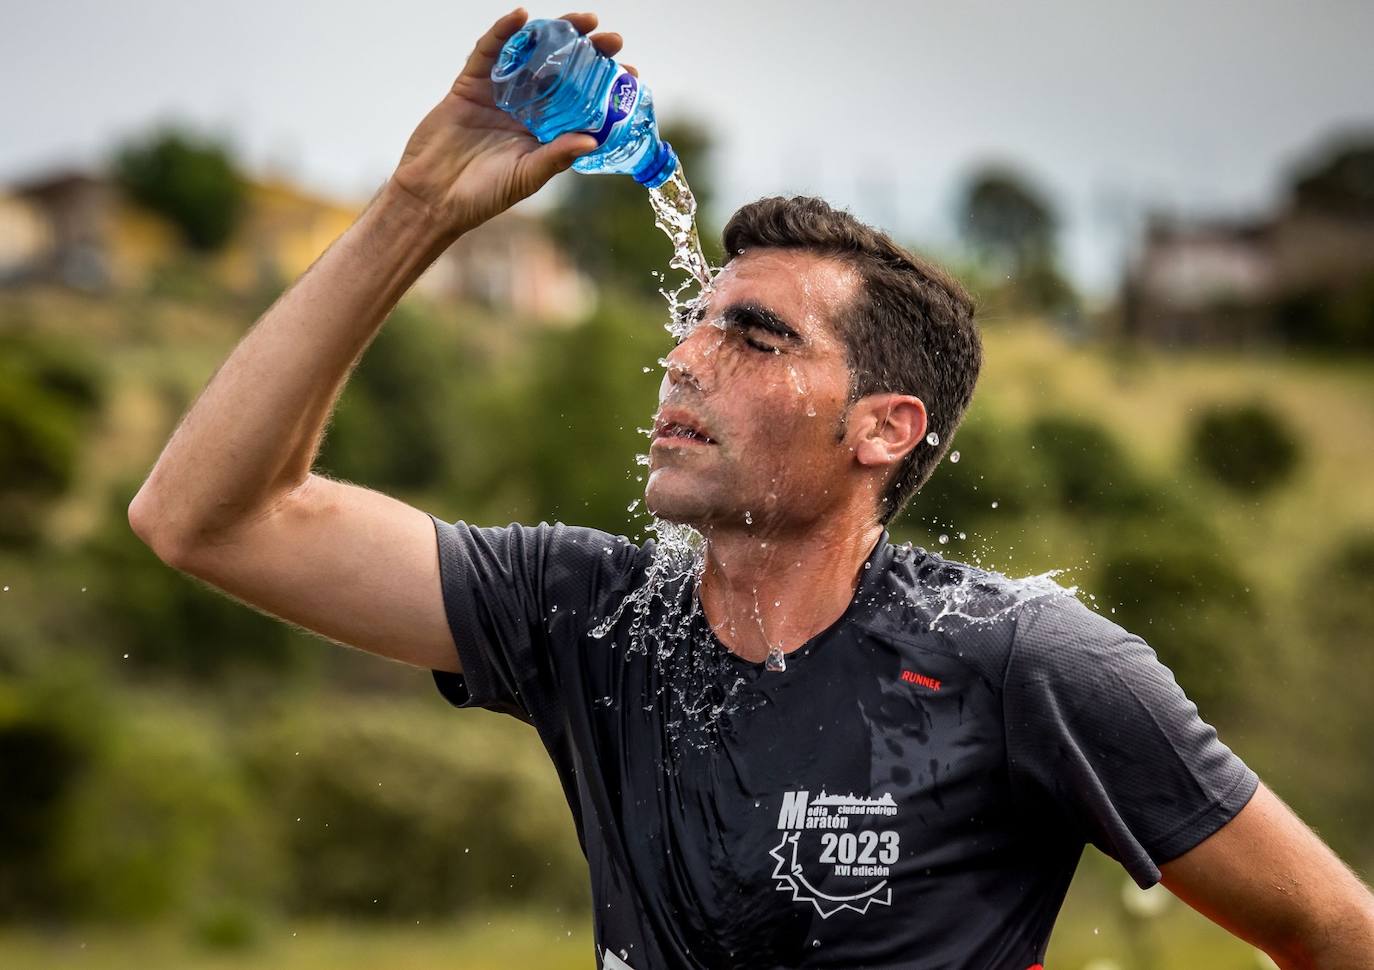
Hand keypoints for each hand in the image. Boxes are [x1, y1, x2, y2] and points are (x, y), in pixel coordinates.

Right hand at [389, 8, 637, 237]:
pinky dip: (503, 32)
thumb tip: (593, 140)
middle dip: (588, 52)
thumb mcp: (527, 177)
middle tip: (612, 40)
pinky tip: (521, 18)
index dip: (605, 86)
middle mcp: (526, 109)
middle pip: (562, 71)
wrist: (432, 197)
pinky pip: (488, 52)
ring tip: (582, 22)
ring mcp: (499, 93)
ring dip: (555, 34)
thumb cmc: (482, 195)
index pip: (583, 102)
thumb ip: (557, 157)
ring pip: (531, 55)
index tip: (629, 73)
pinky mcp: (470, 84)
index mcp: (545, 132)